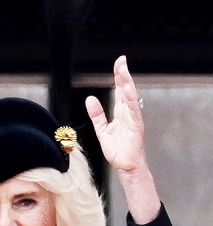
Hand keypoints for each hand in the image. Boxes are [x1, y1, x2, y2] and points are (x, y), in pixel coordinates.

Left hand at [86, 55, 159, 222]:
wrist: (125, 166)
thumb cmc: (118, 150)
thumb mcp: (102, 130)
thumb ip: (97, 115)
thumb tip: (90, 99)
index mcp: (121, 113)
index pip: (119, 91)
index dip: (118, 77)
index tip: (118, 63)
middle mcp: (128, 113)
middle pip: (125, 90)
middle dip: (123, 75)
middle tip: (121, 60)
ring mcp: (133, 119)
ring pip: (130, 97)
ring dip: (127, 83)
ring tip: (124, 70)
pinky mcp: (136, 127)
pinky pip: (133, 111)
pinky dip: (130, 99)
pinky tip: (128, 89)